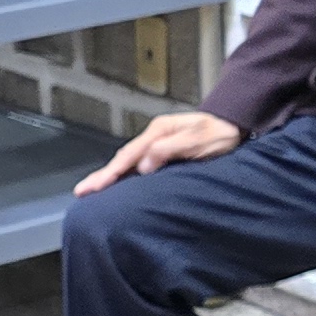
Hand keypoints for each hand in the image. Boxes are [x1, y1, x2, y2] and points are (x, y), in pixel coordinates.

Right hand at [73, 109, 243, 193]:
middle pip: (123, 158)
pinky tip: (119, 184)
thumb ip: (170, 149)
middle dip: (103, 175)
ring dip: (112, 176)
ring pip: (129, 161)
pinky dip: (126, 174)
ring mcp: (158, 142)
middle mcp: (154, 135)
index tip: (95, 187)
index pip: (129, 155)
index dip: (111, 172)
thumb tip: (144, 164)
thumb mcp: (197, 140)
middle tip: (81, 192)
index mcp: (158, 131)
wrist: (233, 123)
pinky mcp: (164, 150)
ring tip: (94, 191)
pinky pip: (140, 163)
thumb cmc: (218, 132)